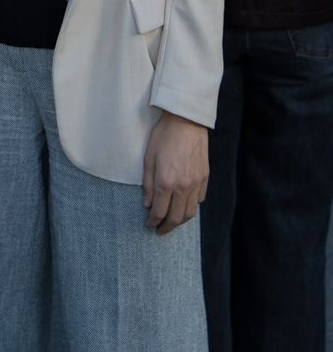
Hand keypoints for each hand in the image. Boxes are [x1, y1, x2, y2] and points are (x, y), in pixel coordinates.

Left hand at [142, 111, 207, 235]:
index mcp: (165, 182)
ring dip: (180, 221)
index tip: (149, 225)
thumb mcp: (148, 158)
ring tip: (172, 221)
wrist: (186, 121)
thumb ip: (147, 184)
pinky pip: (199, 200)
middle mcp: (183, 187)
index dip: (152, 222)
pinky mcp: (205, 178)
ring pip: (190, 213)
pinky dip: (191, 207)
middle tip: (159, 230)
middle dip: (166, 227)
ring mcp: (196, 183)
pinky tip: (185, 205)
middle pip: (176, 218)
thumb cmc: (163, 136)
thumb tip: (147, 204)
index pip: (159, 212)